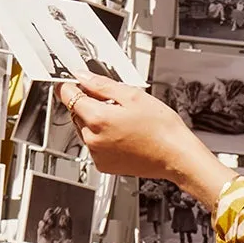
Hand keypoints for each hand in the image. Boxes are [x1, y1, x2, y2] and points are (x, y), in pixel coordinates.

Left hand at [57, 75, 233, 208]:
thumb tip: (83, 77)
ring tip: (122, 120)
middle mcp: (93, 139)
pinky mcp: (103, 165)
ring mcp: (97, 154)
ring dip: (95, 121)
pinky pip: (94, 145)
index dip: (69, 85)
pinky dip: (102, 138)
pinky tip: (122, 134)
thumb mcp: (133, 96)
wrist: (176, 156)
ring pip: (85, 129)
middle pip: (76, 113)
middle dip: (87, 104)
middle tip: (113, 101)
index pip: (68, 96)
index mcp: (98, 118)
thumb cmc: (162, 129)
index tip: (73, 81)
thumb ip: (102, 85)